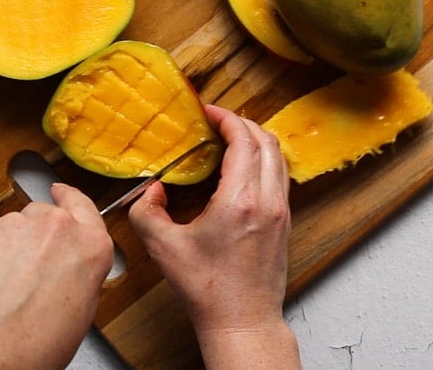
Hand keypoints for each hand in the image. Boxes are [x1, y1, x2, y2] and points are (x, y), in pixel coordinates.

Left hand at [0, 183, 112, 369]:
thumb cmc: (31, 345)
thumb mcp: (80, 310)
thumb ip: (77, 272)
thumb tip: (62, 272)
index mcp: (89, 245)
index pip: (82, 204)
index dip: (68, 197)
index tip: (60, 193)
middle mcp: (55, 226)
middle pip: (40, 216)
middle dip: (28, 238)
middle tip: (18, 274)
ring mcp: (12, 223)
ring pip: (2, 228)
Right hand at [128, 105, 299, 367]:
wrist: (242, 319)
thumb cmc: (207, 288)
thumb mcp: (163, 248)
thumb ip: (147, 212)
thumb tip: (153, 190)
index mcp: (240, 200)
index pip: (243, 140)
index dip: (226, 118)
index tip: (209, 112)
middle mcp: (267, 200)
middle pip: (266, 141)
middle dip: (242, 123)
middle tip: (218, 122)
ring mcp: (282, 211)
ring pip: (279, 157)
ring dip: (257, 140)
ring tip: (231, 139)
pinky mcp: (285, 222)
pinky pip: (281, 176)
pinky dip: (266, 160)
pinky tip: (244, 168)